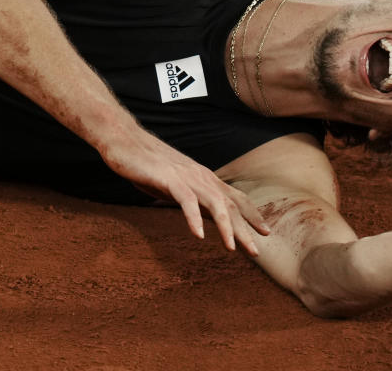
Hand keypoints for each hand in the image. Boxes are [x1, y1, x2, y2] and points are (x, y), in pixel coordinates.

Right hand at [101, 131, 270, 255]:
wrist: (125, 140)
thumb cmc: (148, 164)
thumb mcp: (174, 185)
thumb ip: (191, 199)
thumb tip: (201, 216)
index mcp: (204, 178)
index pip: (236, 197)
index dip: (252, 215)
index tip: (266, 232)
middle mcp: (201, 177)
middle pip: (230, 205)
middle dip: (245, 229)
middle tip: (257, 251)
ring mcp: (187, 177)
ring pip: (214, 204)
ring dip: (226, 227)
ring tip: (233, 248)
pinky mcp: (169, 179)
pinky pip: (186, 201)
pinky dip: (193, 219)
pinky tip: (199, 235)